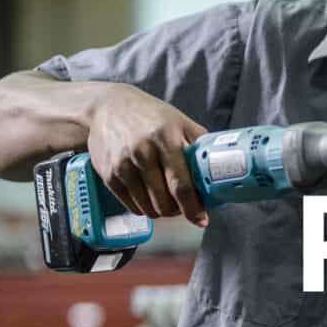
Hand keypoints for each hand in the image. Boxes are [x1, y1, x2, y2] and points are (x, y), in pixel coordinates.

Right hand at [86, 84, 208, 225]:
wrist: (107, 107)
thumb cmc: (150, 115)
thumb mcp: (179, 122)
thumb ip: (199, 145)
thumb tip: (219, 170)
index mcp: (165, 139)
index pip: (181, 184)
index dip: (193, 207)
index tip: (201, 219)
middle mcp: (142, 152)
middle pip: (164, 201)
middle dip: (178, 211)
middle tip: (183, 207)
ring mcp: (122, 165)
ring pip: (148, 207)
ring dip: (161, 211)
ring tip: (167, 202)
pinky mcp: (108, 175)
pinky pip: (131, 205)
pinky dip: (143, 207)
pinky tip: (149, 198)